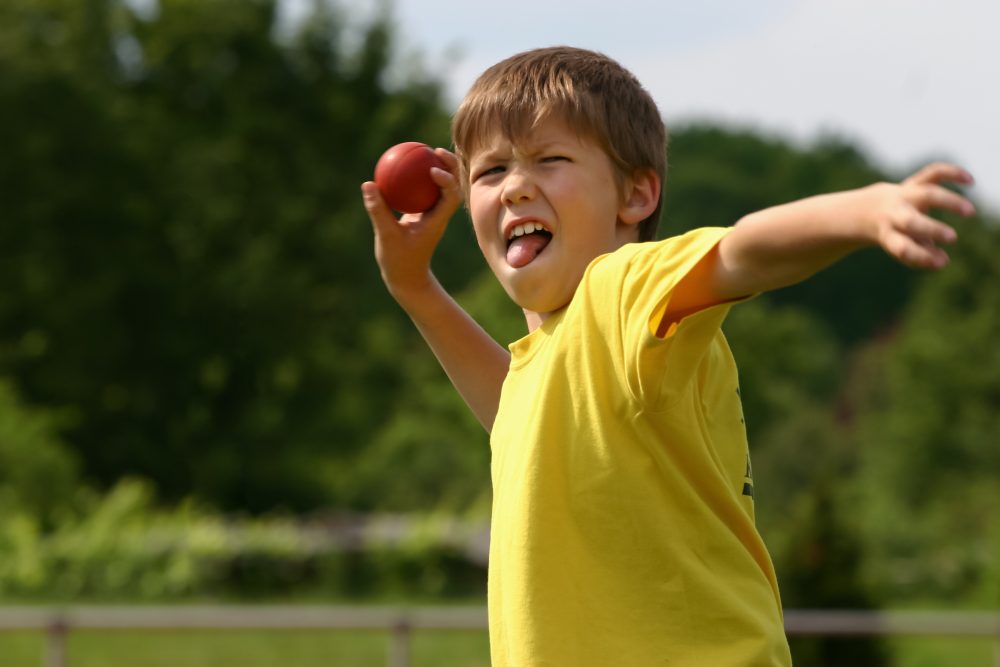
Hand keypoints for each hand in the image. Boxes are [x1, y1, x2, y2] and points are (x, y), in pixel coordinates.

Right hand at [361, 148, 462, 297]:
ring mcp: (432, 214)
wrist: (407, 278)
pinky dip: (419, 178)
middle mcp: (439, 215)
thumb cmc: (398, 261)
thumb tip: (368, 184)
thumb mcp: (386, 236)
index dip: (448, 180)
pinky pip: (424, 191)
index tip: (433, 169)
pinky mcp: (423, 214)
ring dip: (439, 167)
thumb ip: (378, 211)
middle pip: (453, 185)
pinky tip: (405, 166)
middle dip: (451, 166)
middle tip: (436, 150)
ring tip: (426, 150)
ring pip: (441, 186)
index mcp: (438, 221)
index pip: (451, 196)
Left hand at [873, 162, 975, 269]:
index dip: (921, 256)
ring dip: (949, 201)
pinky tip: (970, 181)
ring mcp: (904, 195)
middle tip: (953, 238)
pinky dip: (952, 173)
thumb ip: (920, 254)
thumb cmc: (894, 234)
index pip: (902, 247)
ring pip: (927, 194)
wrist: (869, 209)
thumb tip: (943, 262)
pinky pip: (932, 173)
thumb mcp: (902, 245)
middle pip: (910, 221)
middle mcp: (894, 214)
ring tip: (970, 212)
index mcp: (887, 234)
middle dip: (932, 229)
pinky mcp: (915, 182)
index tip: (942, 263)